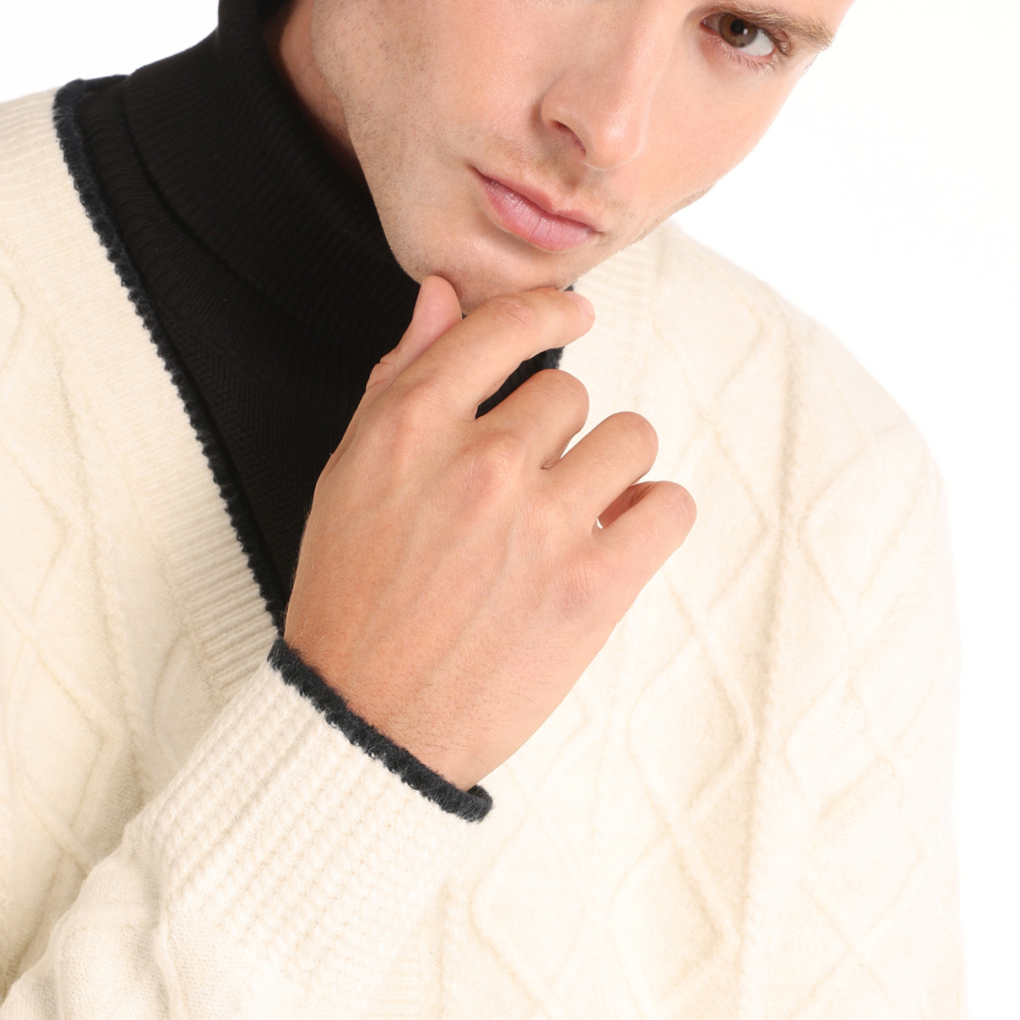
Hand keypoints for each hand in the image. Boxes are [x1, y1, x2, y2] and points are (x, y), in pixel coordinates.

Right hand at [284, 275, 695, 788]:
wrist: (368, 723)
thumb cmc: (353, 603)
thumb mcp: (349, 476)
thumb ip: (400, 377)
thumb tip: (440, 297)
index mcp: (410, 429)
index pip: (506, 326)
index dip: (549, 314)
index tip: (570, 318)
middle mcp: (480, 465)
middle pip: (569, 393)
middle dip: (553, 436)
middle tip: (521, 491)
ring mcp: (543, 525)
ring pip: (629, 438)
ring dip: (609, 470)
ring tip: (575, 514)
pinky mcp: (595, 585)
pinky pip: (670, 506)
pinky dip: (653, 516)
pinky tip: (618, 536)